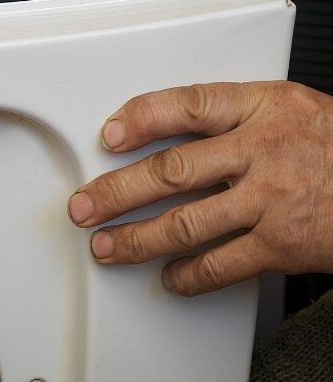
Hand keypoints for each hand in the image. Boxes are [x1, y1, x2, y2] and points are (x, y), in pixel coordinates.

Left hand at [67, 81, 332, 295]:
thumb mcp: (296, 110)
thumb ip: (237, 118)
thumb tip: (167, 131)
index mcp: (266, 107)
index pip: (190, 104)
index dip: (142, 117)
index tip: (109, 134)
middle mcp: (265, 150)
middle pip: (173, 170)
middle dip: (117, 190)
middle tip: (84, 205)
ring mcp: (273, 200)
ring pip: (187, 223)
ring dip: (137, 239)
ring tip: (107, 246)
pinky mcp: (283, 244)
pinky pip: (221, 264)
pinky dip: (188, 275)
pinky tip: (168, 277)